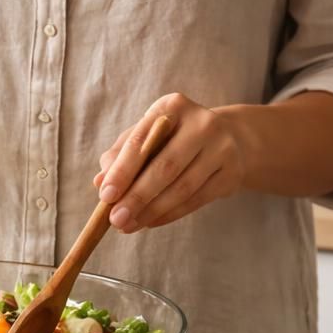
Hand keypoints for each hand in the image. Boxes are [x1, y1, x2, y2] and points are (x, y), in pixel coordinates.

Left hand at [95, 93, 247, 231]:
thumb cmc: (172, 138)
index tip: (105, 195)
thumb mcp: (145, 137)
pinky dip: (170, 214)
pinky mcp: (232, 172)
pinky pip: (197, 200)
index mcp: (172, 106)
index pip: (142, 141)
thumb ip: (120, 155)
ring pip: (182, 187)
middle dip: (137, 197)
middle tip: (115, 219)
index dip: (122, 171)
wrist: (228, 139)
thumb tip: (99, 181)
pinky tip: (150, 222)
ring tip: (128, 226)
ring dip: (152, 211)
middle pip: (165, 167)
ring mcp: (222, 147)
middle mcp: (202, 123)